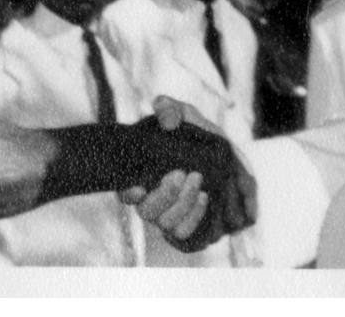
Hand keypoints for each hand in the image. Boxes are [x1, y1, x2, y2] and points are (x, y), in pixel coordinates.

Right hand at [119, 96, 257, 251]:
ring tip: (198, 180)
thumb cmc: (192, 133)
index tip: (140, 186)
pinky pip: (185, 235)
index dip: (128, 193)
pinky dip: (194, 218)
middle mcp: (151, 200)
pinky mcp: (188, 225)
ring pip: (166, 225)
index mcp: (140, 176)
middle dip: (165, 195)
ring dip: (183, 206)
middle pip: (147, 212)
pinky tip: (205, 197)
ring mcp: (169, 216)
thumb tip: (165, 117)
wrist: (219, 153)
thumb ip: (169, 109)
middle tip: (183, 173)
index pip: (125, 191)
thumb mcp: (181, 113)